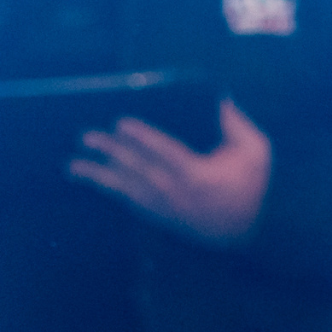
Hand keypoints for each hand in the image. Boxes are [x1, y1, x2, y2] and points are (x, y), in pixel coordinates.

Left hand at [70, 98, 271, 244]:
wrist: (245, 233)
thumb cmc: (251, 187)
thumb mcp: (256, 154)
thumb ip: (238, 126)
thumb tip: (220, 98)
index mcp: (200, 176)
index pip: (167, 154)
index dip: (143, 138)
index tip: (121, 123)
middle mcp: (179, 194)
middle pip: (139, 170)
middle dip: (112, 152)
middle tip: (88, 137)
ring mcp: (167, 208)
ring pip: (128, 189)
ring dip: (99, 175)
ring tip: (74, 165)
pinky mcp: (160, 216)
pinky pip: (129, 202)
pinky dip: (109, 190)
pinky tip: (91, 177)